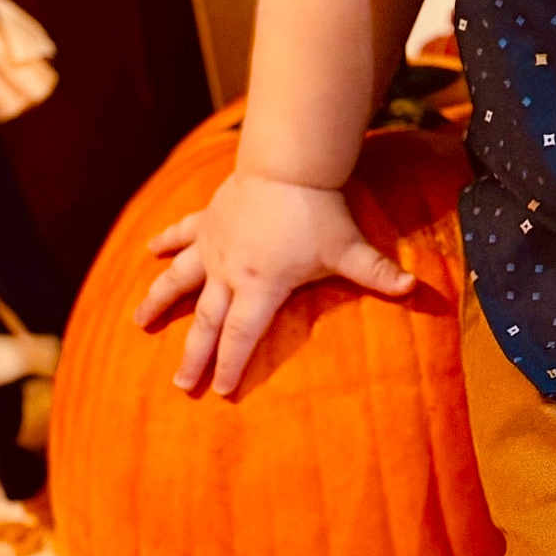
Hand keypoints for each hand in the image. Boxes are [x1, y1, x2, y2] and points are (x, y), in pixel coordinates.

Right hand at [131, 169, 414, 397]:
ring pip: (180, 279)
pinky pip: (182, 233)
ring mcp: (214, 244)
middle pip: (207, 321)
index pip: (242, 336)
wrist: (288, 163)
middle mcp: (229, 271)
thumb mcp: (350, 249)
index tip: (220, 391)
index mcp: (261, 286)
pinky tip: (148, 251)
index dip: (231, 365)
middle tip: (180, 383)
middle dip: (193, 355)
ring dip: (159, 302)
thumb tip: (417, 290)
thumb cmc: (319, 211)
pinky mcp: (208, 218)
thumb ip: (379, 274)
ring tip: (139, 323)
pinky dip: (165, 241)